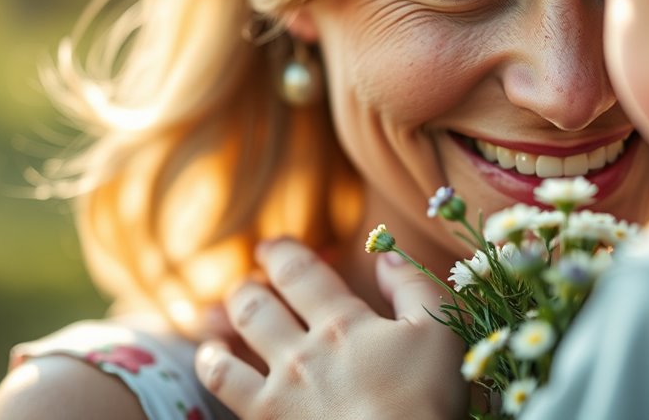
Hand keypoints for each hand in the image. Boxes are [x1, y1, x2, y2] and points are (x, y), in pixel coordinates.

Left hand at [195, 238, 466, 419]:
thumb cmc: (426, 398)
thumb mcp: (438, 332)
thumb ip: (413, 286)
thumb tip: (386, 256)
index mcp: (343, 321)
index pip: (299, 272)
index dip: (281, 253)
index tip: (271, 246)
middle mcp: (304, 349)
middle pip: (258, 304)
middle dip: (247, 286)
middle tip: (246, 280)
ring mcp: (281, 387)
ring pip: (233, 340)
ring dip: (224, 320)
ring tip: (218, 315)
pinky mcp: (267, 418)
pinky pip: (223, 384)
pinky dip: (211, 364)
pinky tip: (210, 358)